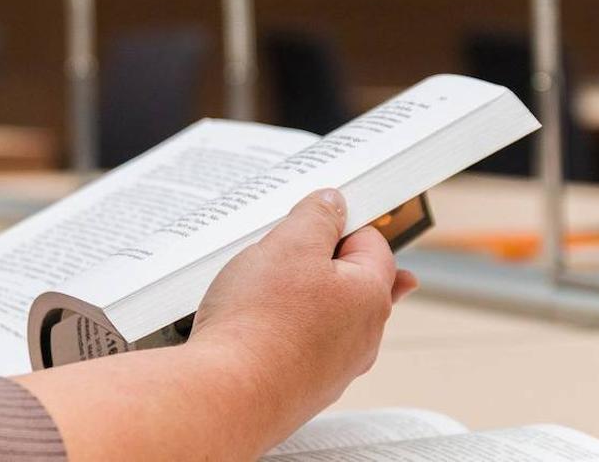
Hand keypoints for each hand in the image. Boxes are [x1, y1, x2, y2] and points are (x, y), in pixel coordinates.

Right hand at [188, 188, 416, 448]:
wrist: (226, 395)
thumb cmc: (258, 322)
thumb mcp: (289, 244)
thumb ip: (317, 216)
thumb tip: (334, 203)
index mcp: (370, 296)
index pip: (372, 242)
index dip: (339, 223)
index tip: (310, 219)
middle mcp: (362, 337)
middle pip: (349, 280)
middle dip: (316, 261)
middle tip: (280, 252)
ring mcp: (335, 367)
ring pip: (324, 314)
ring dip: (297, 297)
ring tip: (260, 289)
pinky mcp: (305, 386)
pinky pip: (302, 344)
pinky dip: (283, 330)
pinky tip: (255, 324)